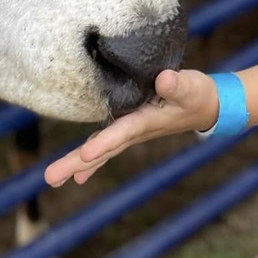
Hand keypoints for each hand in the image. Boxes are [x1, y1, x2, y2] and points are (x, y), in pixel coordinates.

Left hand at [44, 69, 218, 186]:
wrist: (207, 106)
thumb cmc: (198, 94)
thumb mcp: (192, 86)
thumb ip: (178, 84)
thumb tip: (164, 79)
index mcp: (148, 121)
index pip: (122, 133)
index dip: (104, 144)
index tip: (85, 155)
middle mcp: (136, 131)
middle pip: (103, 149)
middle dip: (76, 163)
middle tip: (50, 178)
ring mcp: (133, 132)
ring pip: (101, 149)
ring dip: (77, 163)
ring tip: (54, 178)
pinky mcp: (132, 126)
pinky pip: (107, 144)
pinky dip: (92, 156)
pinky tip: (80, 168)